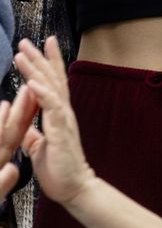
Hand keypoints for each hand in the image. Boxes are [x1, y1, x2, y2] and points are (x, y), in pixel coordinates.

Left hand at [5, 38, 95, 208]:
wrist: (73, 187)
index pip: (52, 82)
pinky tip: (32, 82)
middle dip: (40, 58)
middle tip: (27, 40)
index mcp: (58, 114)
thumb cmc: (58, 169)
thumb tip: (23, 125)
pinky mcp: (60, 132)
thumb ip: (32, 132)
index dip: (47, 62)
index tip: (41, 44)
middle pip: (52, 78)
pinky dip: (42, 93)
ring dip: (36, 69)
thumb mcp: (38, 147)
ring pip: (49, 88)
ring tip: (22, 54)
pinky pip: (51, 108)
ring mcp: (63, 120)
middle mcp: (63, 112)